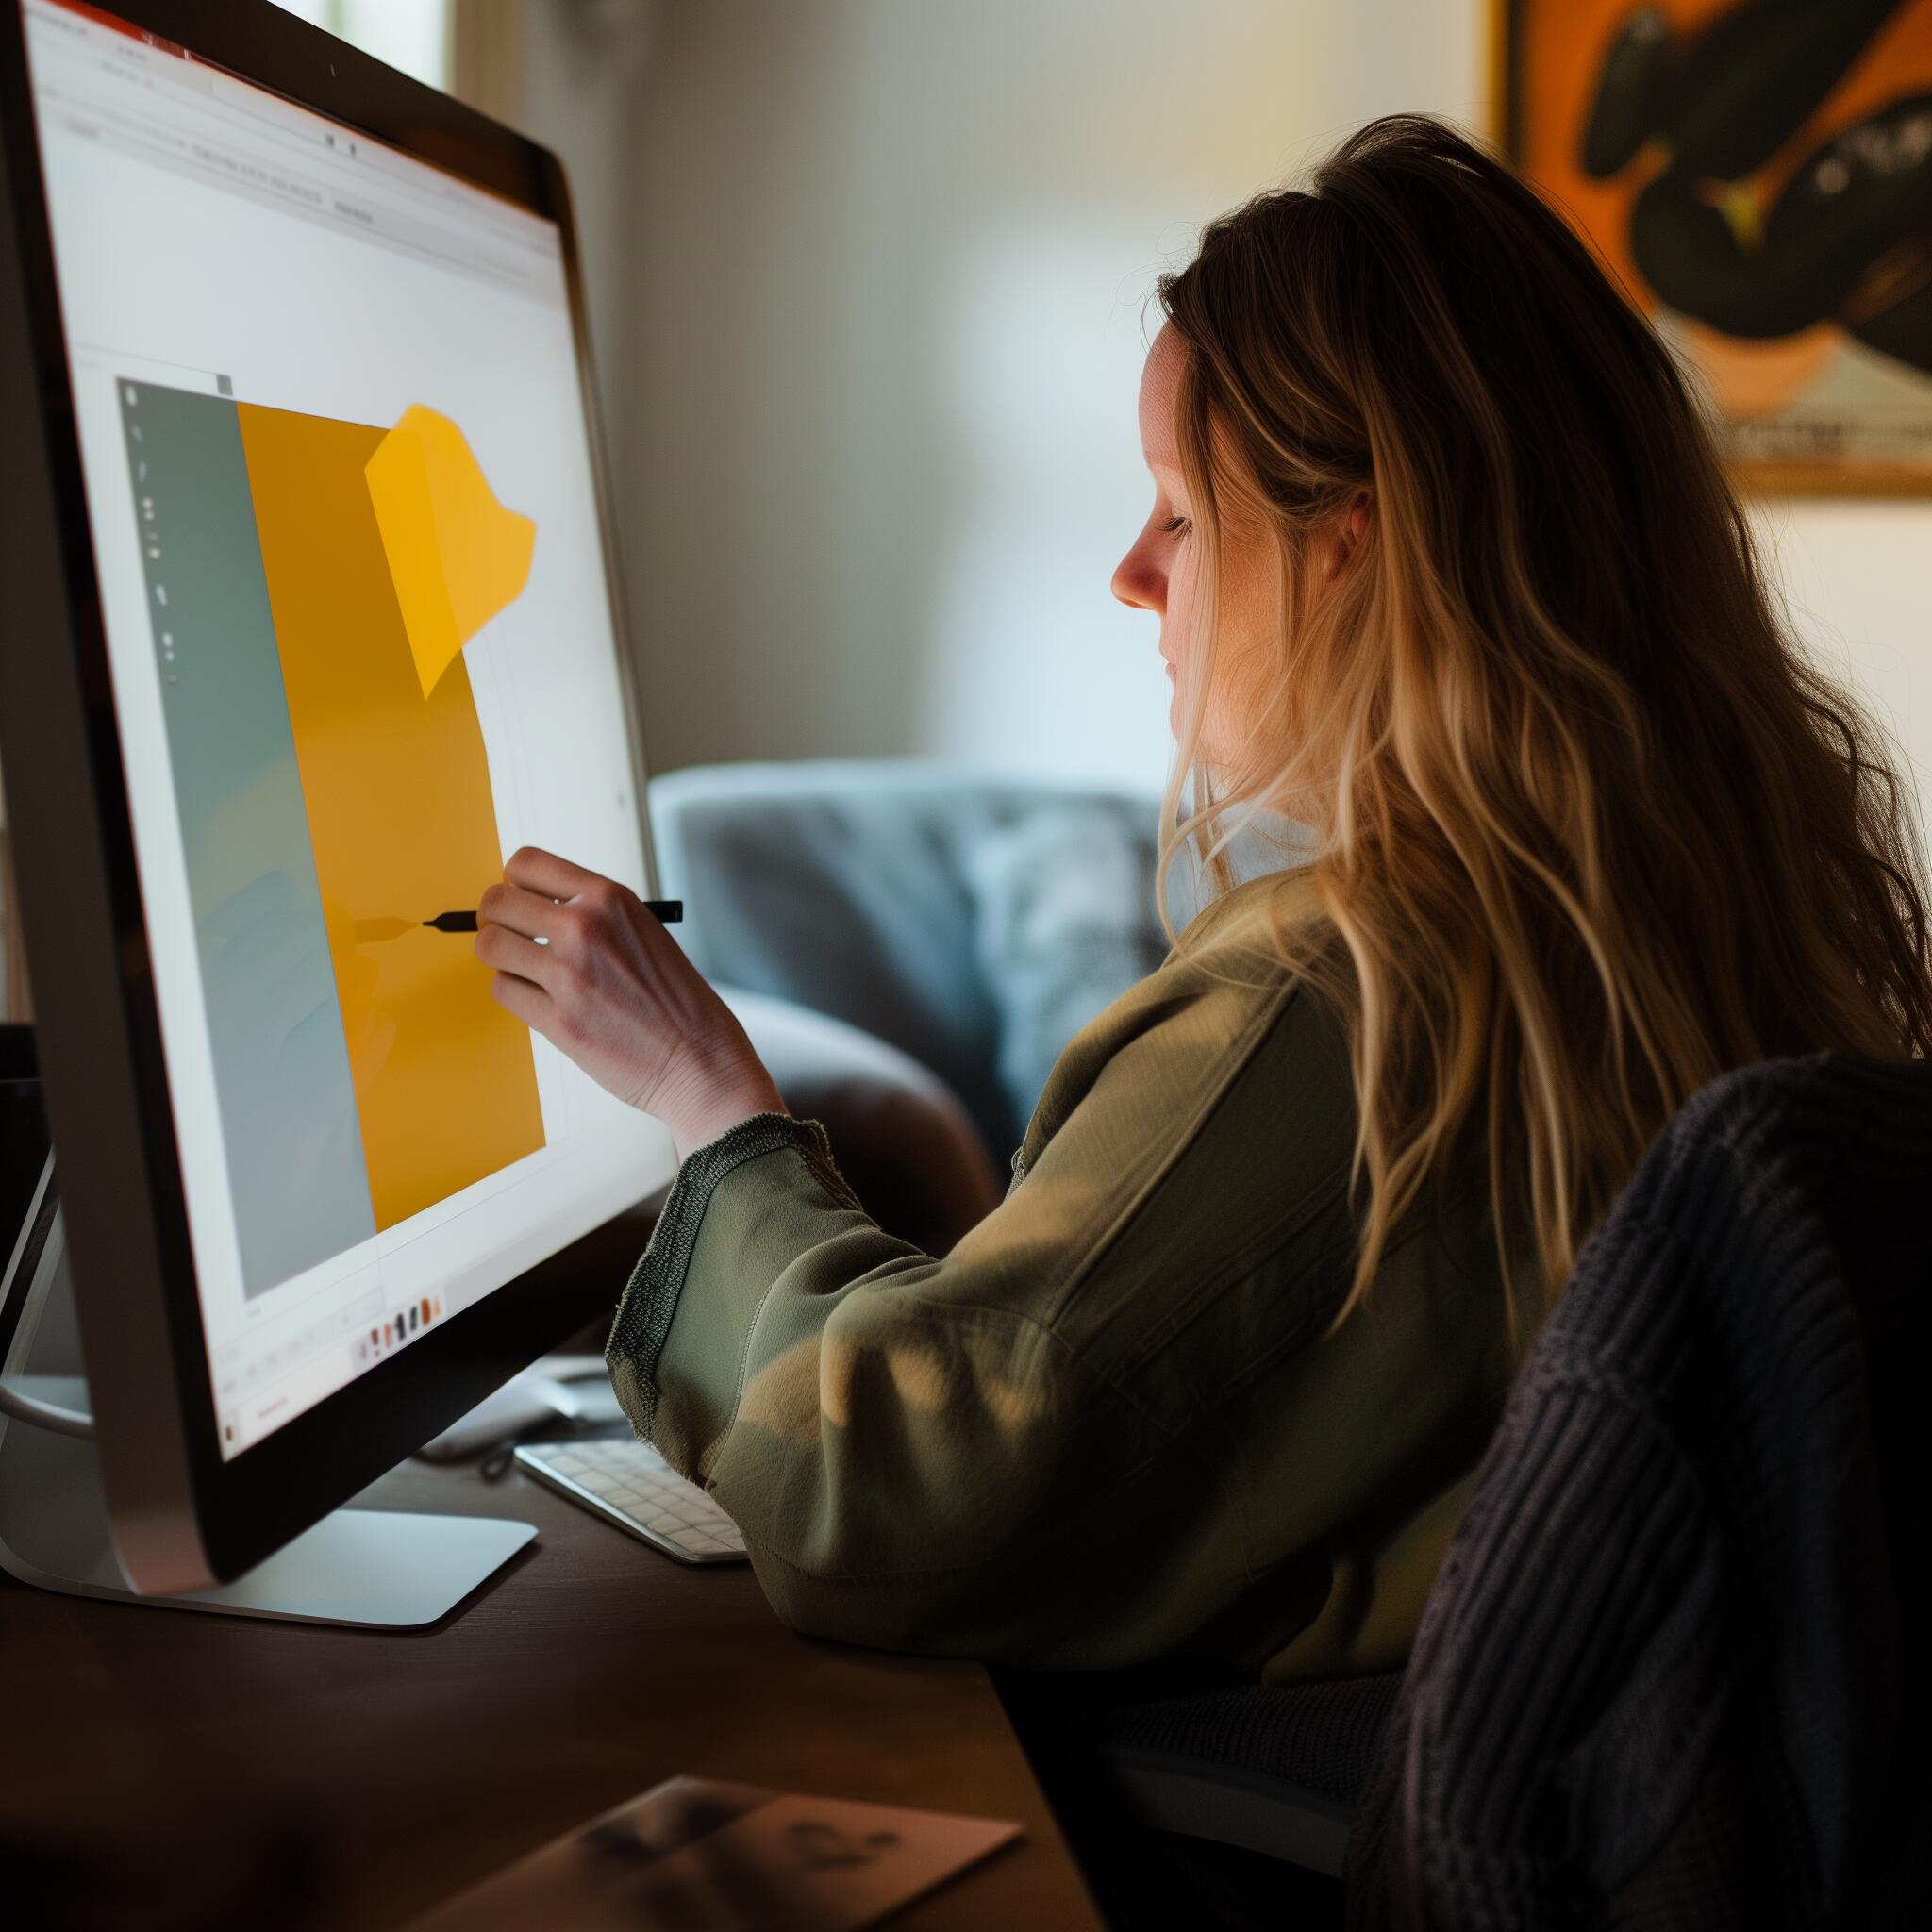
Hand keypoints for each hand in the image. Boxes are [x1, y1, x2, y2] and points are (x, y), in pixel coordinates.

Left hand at [476, 847, 783, 1157]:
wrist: (699, 1059)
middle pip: (497, 903)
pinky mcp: (557, 1020)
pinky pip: (503, 991)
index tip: (521, 901)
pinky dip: (515, 994)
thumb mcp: (642, 931)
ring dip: (501, 959)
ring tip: (527, 972)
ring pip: (490, 947)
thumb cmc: (676, 1001)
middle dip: (496, 920)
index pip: (526, 864)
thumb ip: (592, 915)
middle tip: (510, 938)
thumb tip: (532, 908)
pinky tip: (543, 1000)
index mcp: (608, 898)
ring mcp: (568, 974)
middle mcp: (584, 927)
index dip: (514, 883)